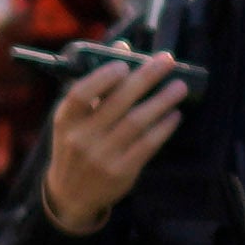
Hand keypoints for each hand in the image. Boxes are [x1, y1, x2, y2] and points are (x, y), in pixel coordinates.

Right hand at [38, 51, 191, 232]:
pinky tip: (174, 115)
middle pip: (117, 103)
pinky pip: (147, 145)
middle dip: (145, 78)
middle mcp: (81, 139)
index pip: (80, 94)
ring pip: (137, 122)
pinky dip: (163, 127)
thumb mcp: (74, 119)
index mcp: (66, 120)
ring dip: (161, 101)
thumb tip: (123, 48)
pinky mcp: (121, 172)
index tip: (125, 64)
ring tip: (179, 86)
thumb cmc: (76, 146)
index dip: (103, 77)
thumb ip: (97, 85)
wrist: (70, 195)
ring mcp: (101, 157)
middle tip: (167, 61)